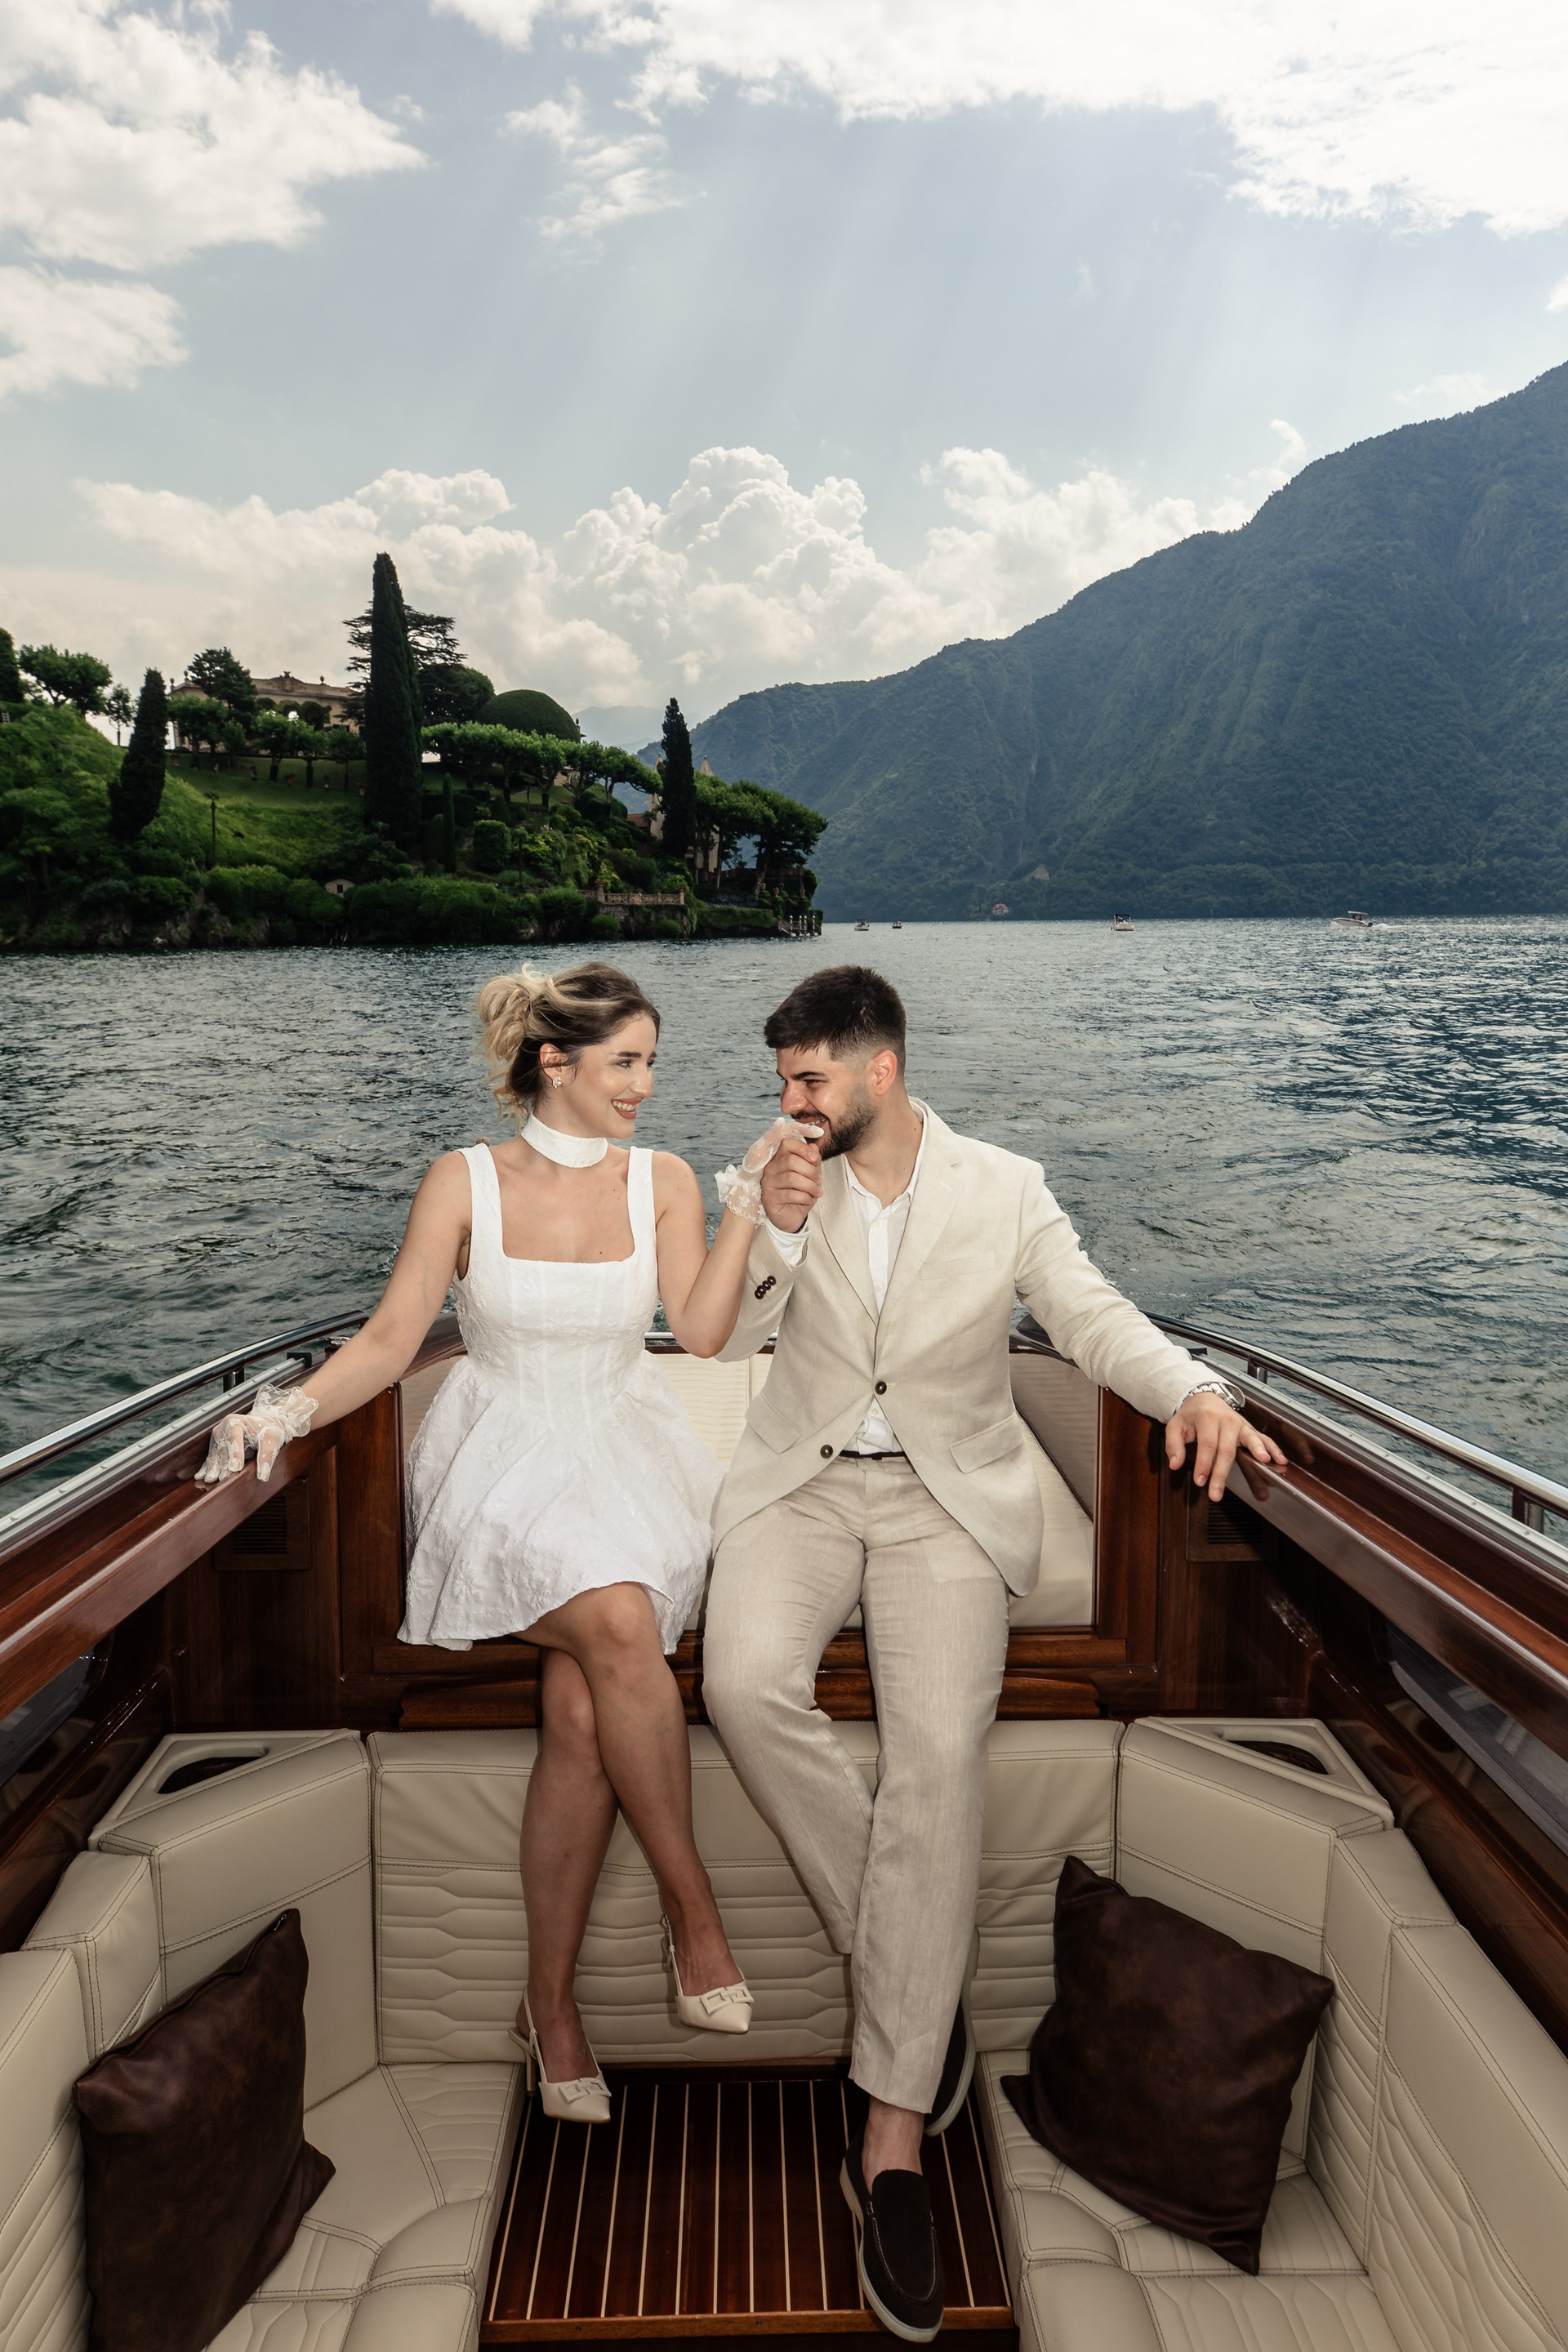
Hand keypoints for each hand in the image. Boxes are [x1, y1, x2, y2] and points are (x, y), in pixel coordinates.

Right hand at [194, 1382, 318, 1486]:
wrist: (264, 1424)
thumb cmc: (267, 1430)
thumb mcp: (272, 1439)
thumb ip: (267, 1455)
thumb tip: (263, 1475)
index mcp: (235, 1422)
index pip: (234, 1438)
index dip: (235, 1453)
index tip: (236, 1468)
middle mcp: (222, 1429)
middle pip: (223, 1449)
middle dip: (224, 1465)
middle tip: (225, 1479)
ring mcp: (218, 1438)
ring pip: (215, 1455)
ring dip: (214, 1468)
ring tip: (212, 1480)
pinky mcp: (216, 1446)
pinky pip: (211, 1458)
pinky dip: (208, 1468)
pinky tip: (203, 1476)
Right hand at [759, 1129, 821, 1232]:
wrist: (793, 1216)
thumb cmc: (800, 1193)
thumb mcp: (811, 1175)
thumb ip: (812, 1161)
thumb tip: (814, 1147)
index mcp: (780, 1158)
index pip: (787, 1143)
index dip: (803, 1148)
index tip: (815, 1159)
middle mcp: (771, 1168)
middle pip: (791, 1161)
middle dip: (810, 1171)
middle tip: (819, 1180)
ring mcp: (767, 1182)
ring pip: (791, 1178)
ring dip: (809, 1185)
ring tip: (817, 1192)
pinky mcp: (768, 1197)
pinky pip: (790, 1194)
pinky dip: (805, 1197)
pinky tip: (808, 1200)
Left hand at [1164, 1393, 1286, 1501]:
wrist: (1205, 1397)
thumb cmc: (1191, 1415)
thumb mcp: (1175, 1425)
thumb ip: (1174, 1445)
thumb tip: (1175, 1465)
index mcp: (1207, 1418)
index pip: (1207, 1444)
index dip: (1204, 1464)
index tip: (1200, 1482)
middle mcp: (1227, 1420)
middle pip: (1227, 1449)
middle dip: (1222, 1473)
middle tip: (1216, 1493)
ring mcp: (1241, 1424)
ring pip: (1250, 1439)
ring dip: (1258, 1451)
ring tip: (1264, 1463)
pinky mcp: (1250, 1429)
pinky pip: (1263, 1438)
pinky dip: (1273, 1449)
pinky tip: (1280, 1460)